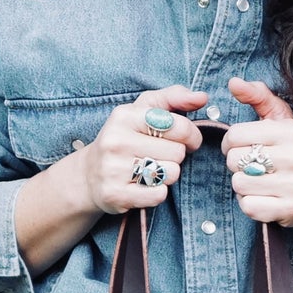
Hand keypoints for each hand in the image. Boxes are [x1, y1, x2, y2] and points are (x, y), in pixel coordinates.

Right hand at [82, 88, 207, 213]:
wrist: (89, 174)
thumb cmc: (124, 138)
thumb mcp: (143, 110)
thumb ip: (173, 98)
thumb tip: (202, 97)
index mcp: (125, 116)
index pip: (178, 125)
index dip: (191, 135)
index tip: (187, 141)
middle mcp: (116, 141)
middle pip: (177, 152)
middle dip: (176, 156)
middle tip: (161, 157)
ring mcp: (113, 169)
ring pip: (171, 173)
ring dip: (168, 175)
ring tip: (152, 170)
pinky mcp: (115, 195)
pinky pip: (159, 195)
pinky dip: (158, 193)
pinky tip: (146, 186)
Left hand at [223, 78, 292, 226]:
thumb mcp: (282, 119)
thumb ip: (258, 97)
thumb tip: (233, 82)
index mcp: (292, 131)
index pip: (235, 135)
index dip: (230, 143)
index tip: (240, 147)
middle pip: (235, 160)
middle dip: (237, 164)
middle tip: (251, 166)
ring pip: (239, 184)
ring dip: (243, 185)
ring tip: (259, 182)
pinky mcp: (292, 209)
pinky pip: (249, 206)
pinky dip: (250, 203)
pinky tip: (264, 197)